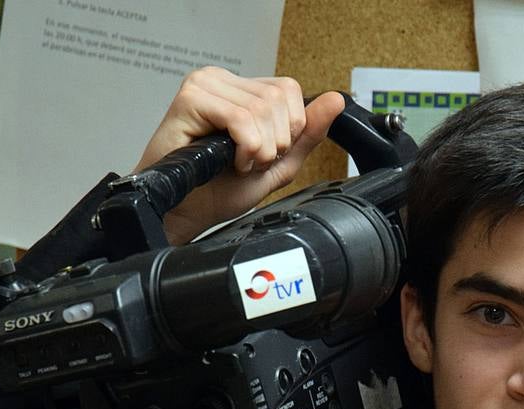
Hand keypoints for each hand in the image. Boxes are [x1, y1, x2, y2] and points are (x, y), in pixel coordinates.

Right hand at [135, 67, 345, 244]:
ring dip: (258, 150)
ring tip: (237, 163)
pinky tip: (229, 161)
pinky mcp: (191, 99)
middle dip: (274, 144)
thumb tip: (337, 100)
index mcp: (241, 89)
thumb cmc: (219, 190)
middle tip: (248, 163)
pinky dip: (245, 148)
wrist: (187, 213)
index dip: (288, 130)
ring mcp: (205, 85)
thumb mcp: (278, 163)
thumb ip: (308, 134)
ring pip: (262, 109)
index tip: (263, 155)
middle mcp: (222, 81)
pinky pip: (241, 119)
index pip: (289, 90)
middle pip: (279, 99)